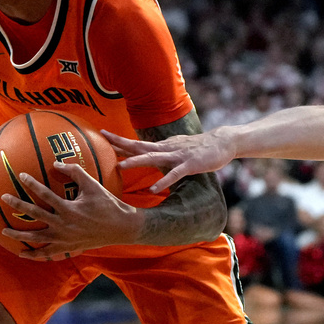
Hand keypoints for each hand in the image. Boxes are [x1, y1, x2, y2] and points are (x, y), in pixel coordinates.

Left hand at [0, 161, 140, 259]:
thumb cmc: (106, 203)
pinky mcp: (68, 248)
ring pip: (37, 239)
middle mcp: (64, 225)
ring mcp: (64, 239)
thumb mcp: (92, 185)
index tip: (21, 176)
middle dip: (18, 205)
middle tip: (4, 197)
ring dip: (19, 236)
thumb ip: (74, 171)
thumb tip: (55, 162)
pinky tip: (22, 254)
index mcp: (69, 209)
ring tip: (4, 231)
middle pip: (35, 215)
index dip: (32, 184)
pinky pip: (47, 254)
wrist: (121, 227)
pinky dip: (34, 255)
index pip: (45, 194)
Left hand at [102, 128, 234, 192]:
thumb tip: (147, 155)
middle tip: (102, 139)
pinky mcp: (189, 165)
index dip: (119, 139)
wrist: (222, 142)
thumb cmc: (197, 147)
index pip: (136, 142)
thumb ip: (161, 152)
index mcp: (161, 146)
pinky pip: (174, 174)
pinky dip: (163, 181)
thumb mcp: (175, 148)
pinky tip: (154, 189)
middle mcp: (165, 148)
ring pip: (152, 158)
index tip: (102, 135)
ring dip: (135, 161)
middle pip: (138, 145)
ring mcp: (177, 156)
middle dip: (120, 143)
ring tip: (120, 166)